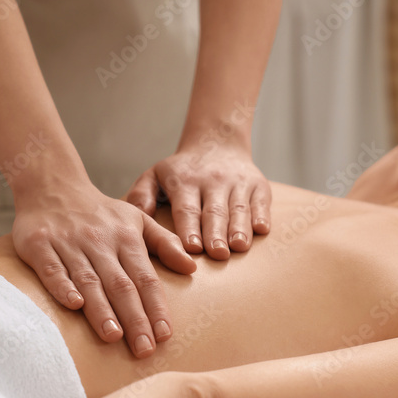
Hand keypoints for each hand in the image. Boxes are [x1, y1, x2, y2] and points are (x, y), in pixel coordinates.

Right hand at [12, 178, 195, 357]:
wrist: (52, 185)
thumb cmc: (99, 211)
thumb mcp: (136, 219)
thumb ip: (164, 244)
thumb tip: (191, 268)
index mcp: (125, 237)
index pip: (145, 277)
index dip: (155, 307)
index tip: (164, 335)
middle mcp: (99, 241)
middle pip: (120, 284)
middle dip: (134, 318)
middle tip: (144, 348)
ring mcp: (68, 243)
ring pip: (88, 279)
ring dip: (101, 308)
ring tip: (114, 336)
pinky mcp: (39, 245)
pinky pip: (52, 268)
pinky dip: (62, 286)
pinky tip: (73, 305)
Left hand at [126, 143, 271, 260]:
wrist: (217, 144)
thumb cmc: (181, 171)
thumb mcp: (155, 175)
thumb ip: (141, 195)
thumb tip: (136, 217)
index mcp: (184, 181)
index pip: (187, 208)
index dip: (190, 228)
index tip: (192, 248)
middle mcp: (212, 181)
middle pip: (214, 211)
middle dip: (215, 233)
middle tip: (217, 254)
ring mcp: (237, 182)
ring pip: (238, 208)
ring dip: (239, 228)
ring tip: (238, 246)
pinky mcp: (258, 185)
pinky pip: (261, 201)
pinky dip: (262, 215)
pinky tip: (261, 229)